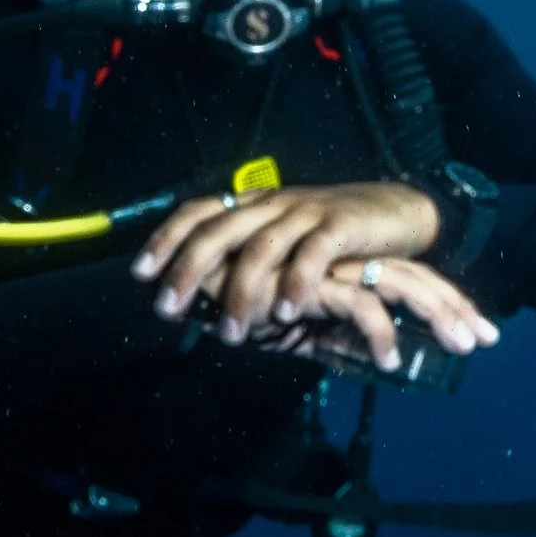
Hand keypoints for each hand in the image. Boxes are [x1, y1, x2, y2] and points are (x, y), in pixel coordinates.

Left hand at [131, 181, 455, 343]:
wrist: (395, 210)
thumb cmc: (331, 234)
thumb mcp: (283, 240)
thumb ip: (247, 259)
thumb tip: (198, 294)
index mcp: (254, 205)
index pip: (200, 212)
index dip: (167, 238)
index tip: (140, 272)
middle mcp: (273, 204)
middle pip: (219, 231)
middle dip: (187, 270)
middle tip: (167, 308)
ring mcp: (306, 212)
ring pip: (260, 248)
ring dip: (239, 292)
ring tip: (228, 332)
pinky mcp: (341, 226)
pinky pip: (313, 255)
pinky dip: (296, 283)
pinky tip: (284, 312)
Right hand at [257, 257, 499, 371]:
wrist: (202, 286)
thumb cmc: (248, 303)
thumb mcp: (305, 331)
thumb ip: (337, 340)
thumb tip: (366, 364)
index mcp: (349, 266)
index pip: (411, 279)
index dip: (445, 304)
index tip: (474, 332)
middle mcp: (346, 260)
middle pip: (417, 276)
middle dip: (455, 308)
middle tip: (485, 339)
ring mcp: (332, 267)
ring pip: (400, 283)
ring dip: (436, 314)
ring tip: (458, 347)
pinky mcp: (313, 282)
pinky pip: (359, 306)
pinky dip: (380, 332)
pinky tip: (392, 360)